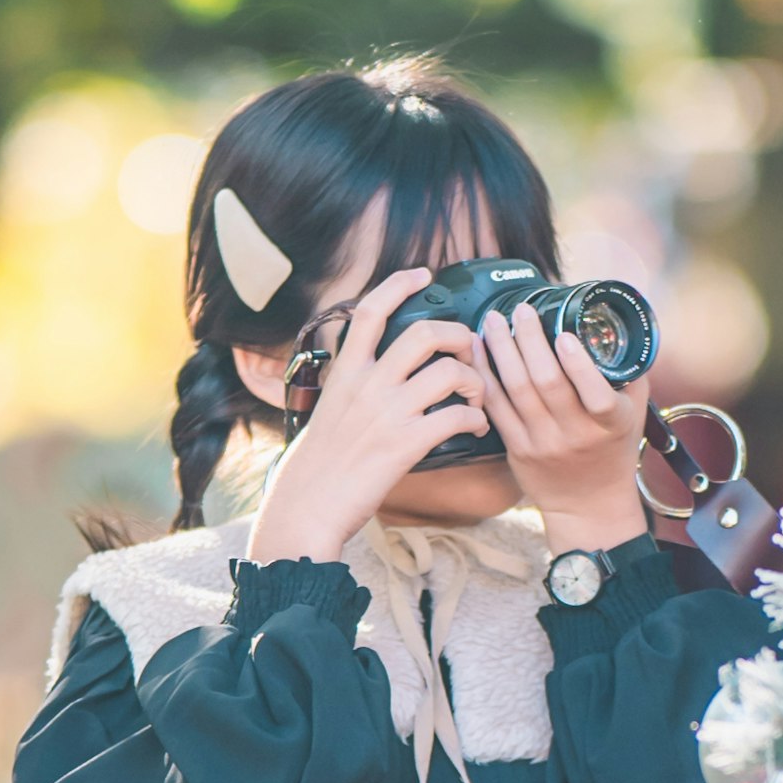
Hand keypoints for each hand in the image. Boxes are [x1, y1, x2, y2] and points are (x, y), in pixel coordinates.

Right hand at [256, 270, 492, 560]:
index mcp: (345, 373)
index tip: (423, 276)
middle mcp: (367, 385)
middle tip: (469, 350)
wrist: (306, 507)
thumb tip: (372, 374)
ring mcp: (387, 413)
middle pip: (425, 334)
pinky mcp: (406, 444)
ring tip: (476, 396)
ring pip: (449, 372)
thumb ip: (352, 387)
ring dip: (475, 381)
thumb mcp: (327, 411)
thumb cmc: (316, 466)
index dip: (399, 284)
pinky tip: (476, 427)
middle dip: (459, 335)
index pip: (372, 312)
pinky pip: (457, 417)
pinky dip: (476, 418)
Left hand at [479, 300, 651, 548]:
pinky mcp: (517, 449)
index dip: (578, 364)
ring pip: (515, 390)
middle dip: (528, 340)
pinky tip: (478, 350)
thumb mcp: (633, 412)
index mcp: (610, 423)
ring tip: (492, 321)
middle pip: (546, 383)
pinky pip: (495, 407)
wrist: (589, 504)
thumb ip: (627, 371)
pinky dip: (484, 374)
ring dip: (500, 350)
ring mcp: (543, 443)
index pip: (596, 395)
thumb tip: (616, 324)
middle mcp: (575, 434)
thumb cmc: (613, 449)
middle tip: (520, 310)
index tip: (564, 335)